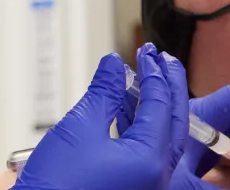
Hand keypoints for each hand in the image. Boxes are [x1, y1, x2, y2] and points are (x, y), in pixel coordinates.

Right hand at [13, 45, 185, 189]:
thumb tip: (114, 64)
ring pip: (163, 139)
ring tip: (147, 81)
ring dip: (155, 108)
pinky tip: (128, 111)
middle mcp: (157, 177)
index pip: (160, 106)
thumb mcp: (80, 127)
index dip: (153, 74)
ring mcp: (147, 187)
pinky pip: (148, 154)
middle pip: (173, 122)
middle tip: (162, 61)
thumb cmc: (56, 186)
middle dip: (168, 88)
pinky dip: (142, 129)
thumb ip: (104, 91)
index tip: (146, 53)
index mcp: (150, 160)